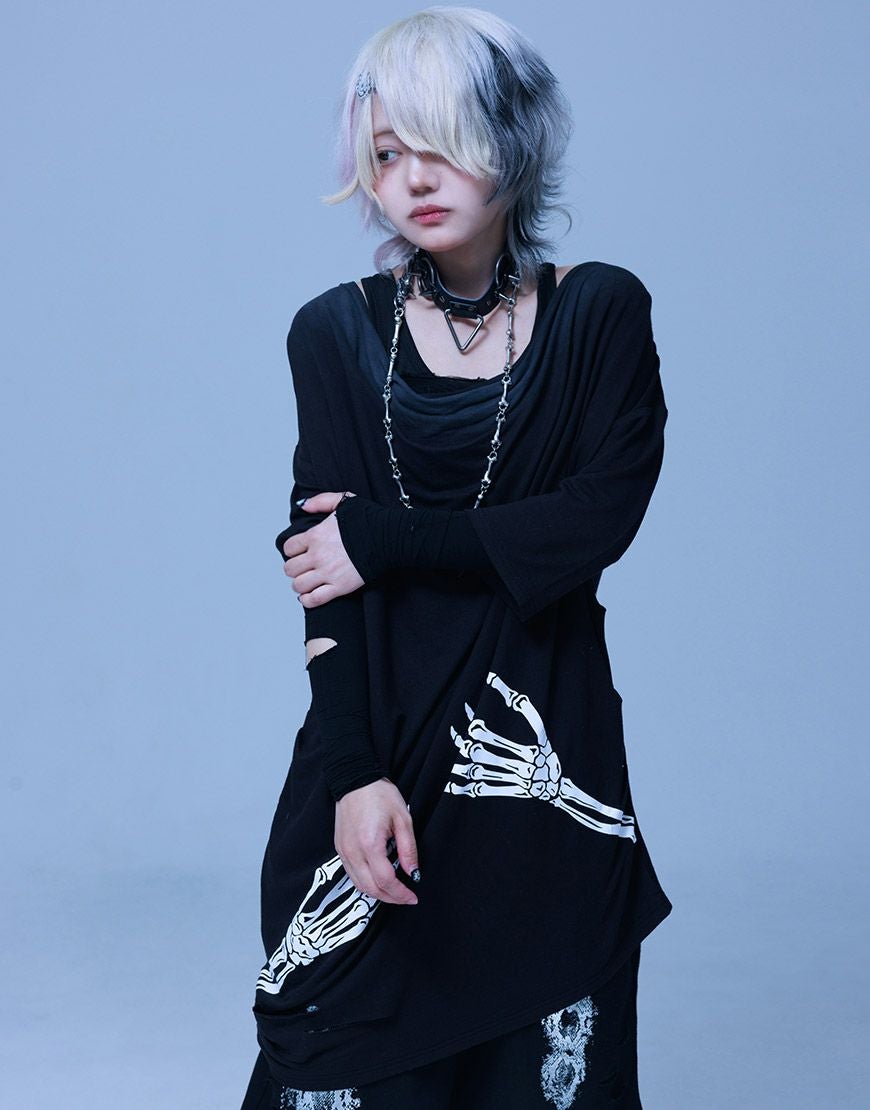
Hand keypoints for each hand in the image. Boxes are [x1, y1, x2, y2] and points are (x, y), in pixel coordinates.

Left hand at [281, 492, 362, 606]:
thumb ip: (320, 501)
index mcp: (316, 535)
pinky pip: (313, 600)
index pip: (288, 548)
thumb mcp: (344, 501)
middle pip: (290, 569)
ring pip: (298, 585)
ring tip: (307, 580)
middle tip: (303, 567)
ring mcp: (328, 573)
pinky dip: (308, 600)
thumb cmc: (370, 520)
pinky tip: (310, 595)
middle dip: (294, 568)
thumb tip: (303, 505)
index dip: (293, 550)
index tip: (300, 551)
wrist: (390, 537)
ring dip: (300, 584)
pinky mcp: (340, 587)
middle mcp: (318, 555)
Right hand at [335, 778, 420, 905]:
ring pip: (359, 885)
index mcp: (370, 844)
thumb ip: (409, 849)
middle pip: (371, 889)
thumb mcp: (403, 819)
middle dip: (390, 898)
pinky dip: (365, 883)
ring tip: (394, 892)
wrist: (355, 779)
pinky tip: (378, 880)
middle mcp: (353, 852)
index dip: (401, 894)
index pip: (386, 881)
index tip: (413, 897)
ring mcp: (344, 851)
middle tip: (405, 898)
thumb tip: (413, 873)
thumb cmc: (379, 795)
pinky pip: (352, 875)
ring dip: (377, 893)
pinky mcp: (340, 849)